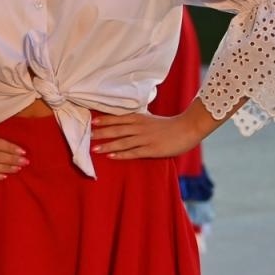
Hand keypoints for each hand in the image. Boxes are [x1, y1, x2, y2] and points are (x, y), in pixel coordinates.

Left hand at [90, 110, 204, 159]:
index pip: (118, 118)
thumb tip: (125, 121)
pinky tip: (110, 156)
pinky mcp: (151, 150)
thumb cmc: (169, 125)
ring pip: (122, 142)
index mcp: (140, 118)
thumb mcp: (151, 119)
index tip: (92, 121)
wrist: (188, 128)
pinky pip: (133, 152)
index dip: (105, 120)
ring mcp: (145, 139)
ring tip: (93, 149)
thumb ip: (138, 120)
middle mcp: (140, 127)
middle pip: (116, 130)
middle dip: (101, 133)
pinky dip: (121, 154)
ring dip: (107, 145)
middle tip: (87, 136)